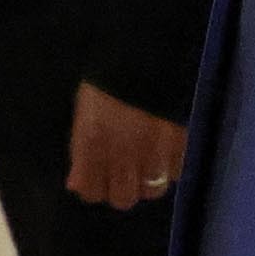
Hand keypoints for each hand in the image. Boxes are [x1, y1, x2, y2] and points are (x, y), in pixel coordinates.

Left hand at [66, 82, 188, 211]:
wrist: (146, 57)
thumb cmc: (108, 83)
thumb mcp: (84, 114)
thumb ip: (80, 152)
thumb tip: (76, 183)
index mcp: (92, 146)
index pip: (91, 192)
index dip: (94, 186)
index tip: (97, 178)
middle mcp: (121, 156)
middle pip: (123, 198)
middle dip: (121, 189)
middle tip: (123, 174)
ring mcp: (152, 152)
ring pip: (152, 190)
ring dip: (147, 182)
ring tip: (146, 167)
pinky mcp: (178, 144)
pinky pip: (175, 172)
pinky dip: (169, 168)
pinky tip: (163, 155)